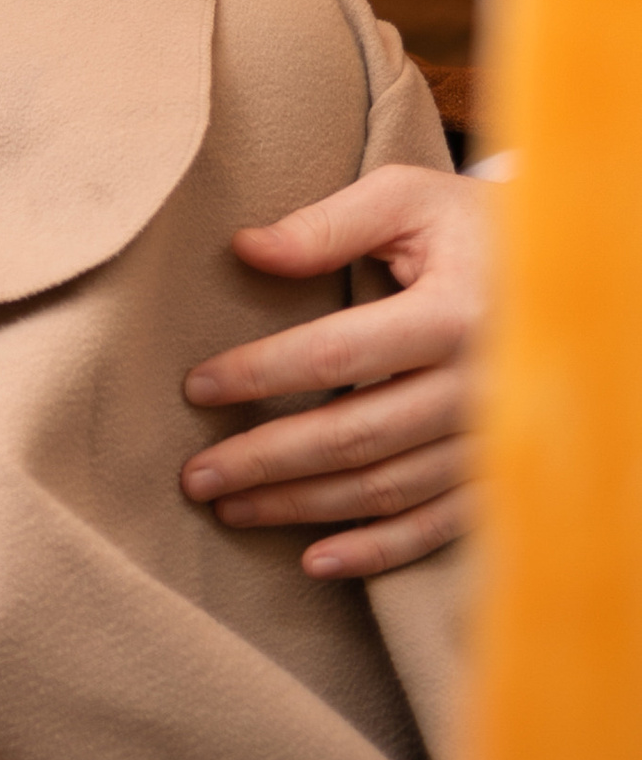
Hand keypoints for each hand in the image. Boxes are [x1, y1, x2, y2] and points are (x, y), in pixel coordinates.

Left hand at [179, 162, 484, 576]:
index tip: (198, 388)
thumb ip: (326, 225)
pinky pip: (436, 527)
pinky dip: (376, 551)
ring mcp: (492, 441)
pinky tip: (315, 561)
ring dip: (303, 507)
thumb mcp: (405, 198)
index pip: (337, 354)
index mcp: (452, 314)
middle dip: (266, 460)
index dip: (262, 374)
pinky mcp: (500, 474)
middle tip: (196, 476)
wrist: (564, 271)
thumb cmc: (467, 226)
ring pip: (385, 489)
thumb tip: (246, 249)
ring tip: (232, 508)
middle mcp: (479, 388)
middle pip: (355, 437)